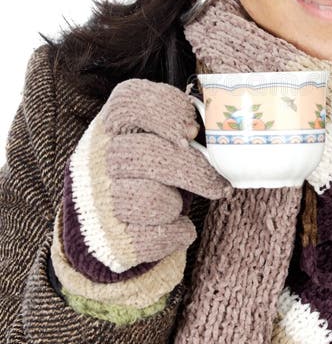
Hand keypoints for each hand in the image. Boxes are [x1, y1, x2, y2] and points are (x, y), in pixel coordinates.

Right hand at [59, 78, 232, 277]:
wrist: (113, 229)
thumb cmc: (150, 175)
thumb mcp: (158, 142)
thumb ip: (182, 128)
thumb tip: (222, 125)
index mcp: (111, 127)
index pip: (127, 103)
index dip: (164, 111)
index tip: (193, 130)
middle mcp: (97, 160)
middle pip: (143, 154)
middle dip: (191, 169)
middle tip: (217, 182)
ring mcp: (98, 201)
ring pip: (148, 199)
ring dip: (174, 204)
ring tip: (178, 204)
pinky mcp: (110, 240)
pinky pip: (153, 238)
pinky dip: (175, 234)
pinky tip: (178, 228)